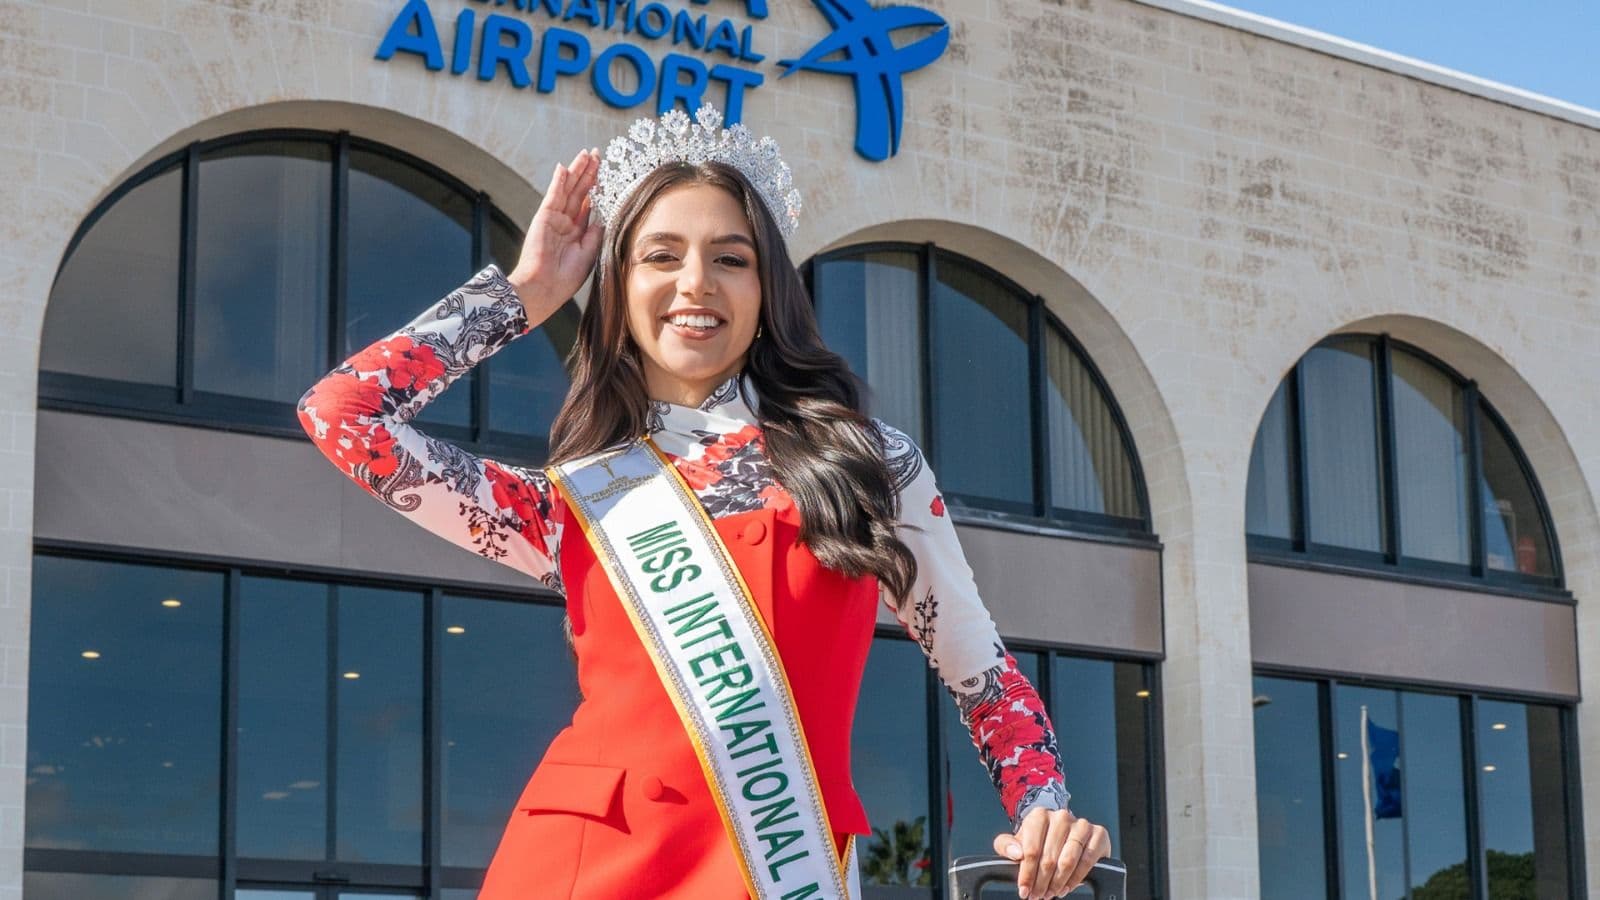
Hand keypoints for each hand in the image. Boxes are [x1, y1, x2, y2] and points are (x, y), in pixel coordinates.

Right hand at [506, 147, 603, 323]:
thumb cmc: (565, 279)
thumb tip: (603, 217)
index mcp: (576, 233)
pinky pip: (554, 195)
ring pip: (568, 189)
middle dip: (588, 173)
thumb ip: (596, 234)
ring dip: (577, 171)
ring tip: (586, 154)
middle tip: (597, 154)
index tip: (605, 174)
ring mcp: (554, 218)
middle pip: (579, 192)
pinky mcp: (544, 217)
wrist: (544, 288)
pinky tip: (564, 167)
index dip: (596, 189)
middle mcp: (565, 223)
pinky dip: (558, 181)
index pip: (588, 205)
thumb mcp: (589, 254)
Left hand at [992, 807, 1110, 897]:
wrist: (1064, 835)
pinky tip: (1066, 887)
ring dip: (1058, 882)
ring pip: (1068, 860)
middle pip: (1049, 858)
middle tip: (1037, 895)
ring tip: (1051, 892)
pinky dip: (1076, 878)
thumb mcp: (1017, 841)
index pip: (1031, 850)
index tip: (1024, 889)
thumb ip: (1006, 845)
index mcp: (1039, 816)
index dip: (1027, 874)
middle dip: (1042, 882)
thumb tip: (1016, 853)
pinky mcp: (1098, 834)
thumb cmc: (1038, 840)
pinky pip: (1087, 861)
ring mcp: (1081, 824)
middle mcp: (1061, 817)